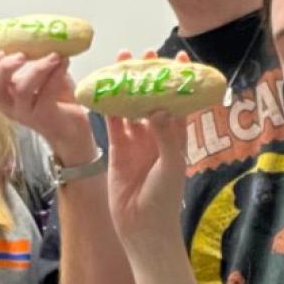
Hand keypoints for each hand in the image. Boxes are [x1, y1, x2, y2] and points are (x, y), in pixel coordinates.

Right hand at [0, 51, 95, 164]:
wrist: (74, 133)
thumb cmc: (56, 102)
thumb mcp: (41, 79)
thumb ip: (35, 61)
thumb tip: (42, 35)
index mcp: (4, 96)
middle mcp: (10, 107)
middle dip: (2, 68)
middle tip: (20, 54)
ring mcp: (26, 114)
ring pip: (21, 91)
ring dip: (37, 68)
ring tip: (53, 55)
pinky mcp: (45, 117)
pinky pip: (47, 94)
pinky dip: (56, 75)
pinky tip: (64, 63)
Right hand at [103, 51, 189, 255]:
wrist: (142, 227)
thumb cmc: (164, 199)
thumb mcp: (171, 166)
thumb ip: (167, 136)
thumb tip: (162, 107)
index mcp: (176, 138)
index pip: (180, 103)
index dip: (180, 82)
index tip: (180, 58)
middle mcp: (157, 137)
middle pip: (152, 100)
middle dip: (149, 79)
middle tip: (145, 55)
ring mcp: (136, 143)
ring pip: (130, 109)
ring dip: (126, 88)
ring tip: (121, 63)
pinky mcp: (118, 152)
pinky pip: (113, 125)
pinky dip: (108, 108)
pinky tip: (103, 90)